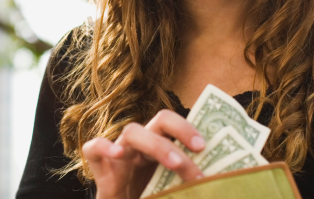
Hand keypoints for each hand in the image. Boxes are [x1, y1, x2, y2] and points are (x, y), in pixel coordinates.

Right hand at [82, 109, 205, 198]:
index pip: (175, 125)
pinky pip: (93, 148)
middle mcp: (142, 147)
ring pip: (132, 132)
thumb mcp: (175, 193)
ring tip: (175, 164)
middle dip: (181, 130)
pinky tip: (117, 154)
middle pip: (159, 121)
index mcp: (161, 150)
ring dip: (157, 145)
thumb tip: (220, 187)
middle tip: (200, 149)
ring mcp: (120, 156)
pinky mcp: (101, 170)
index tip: (205, 146)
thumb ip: (191, 186)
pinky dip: (103, 147)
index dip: (189, 128)